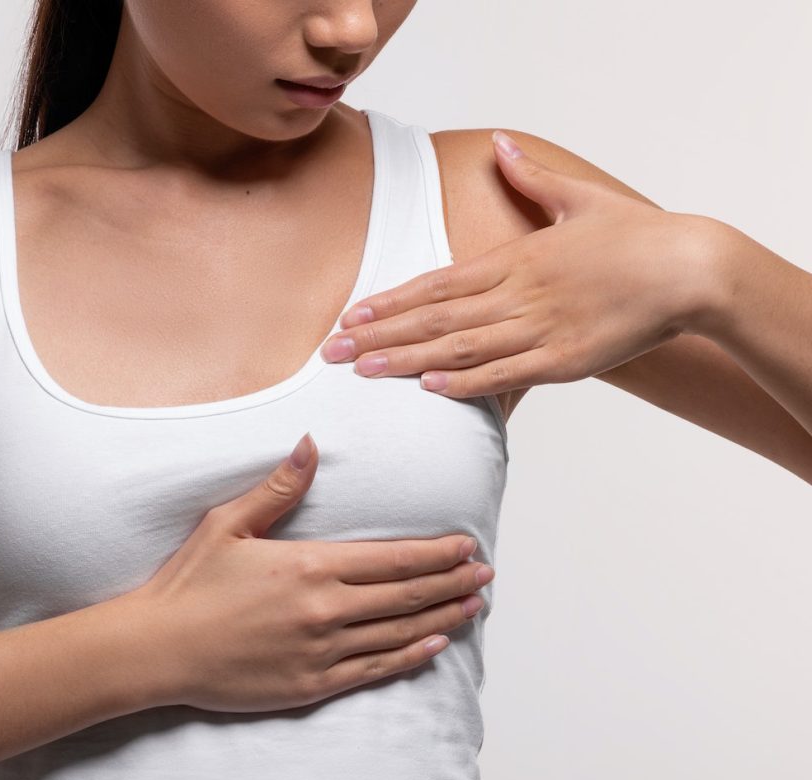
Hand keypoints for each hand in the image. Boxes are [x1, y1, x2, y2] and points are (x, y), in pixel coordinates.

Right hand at [115, 433, 493, 713]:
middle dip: (451, 582)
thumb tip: (311, 444)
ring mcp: (321, 651)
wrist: (156, 650)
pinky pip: (373, 671)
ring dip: (441, 617)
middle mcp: (325, 610)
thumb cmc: (188, 584)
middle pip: (406, 594)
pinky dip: (409, 657)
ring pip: (398, 633)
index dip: (436, 553)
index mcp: (310, 566)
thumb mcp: (227, 525)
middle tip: (484, 574)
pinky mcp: (311, 685)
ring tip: (473, 606)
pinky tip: (434, 647)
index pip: (393, 558)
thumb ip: (278, 488)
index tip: (466, 546)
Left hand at [319, 130, 717, 399]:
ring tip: (363, 372)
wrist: (690, 268)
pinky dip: (467, 382)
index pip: (436, 283)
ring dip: (408, 360)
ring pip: (461, 347)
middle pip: (435, 318)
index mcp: (516, 258)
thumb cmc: (636, 237)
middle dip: (379, 336)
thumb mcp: (580, 199)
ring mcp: (540, 328)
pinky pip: (507, 373)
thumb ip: (532, 178)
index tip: (350, 316)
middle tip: (331, 352)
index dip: (390, 302)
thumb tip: (501, 146)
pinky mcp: (566, 361)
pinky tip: (430, 389)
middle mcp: (519, 294)